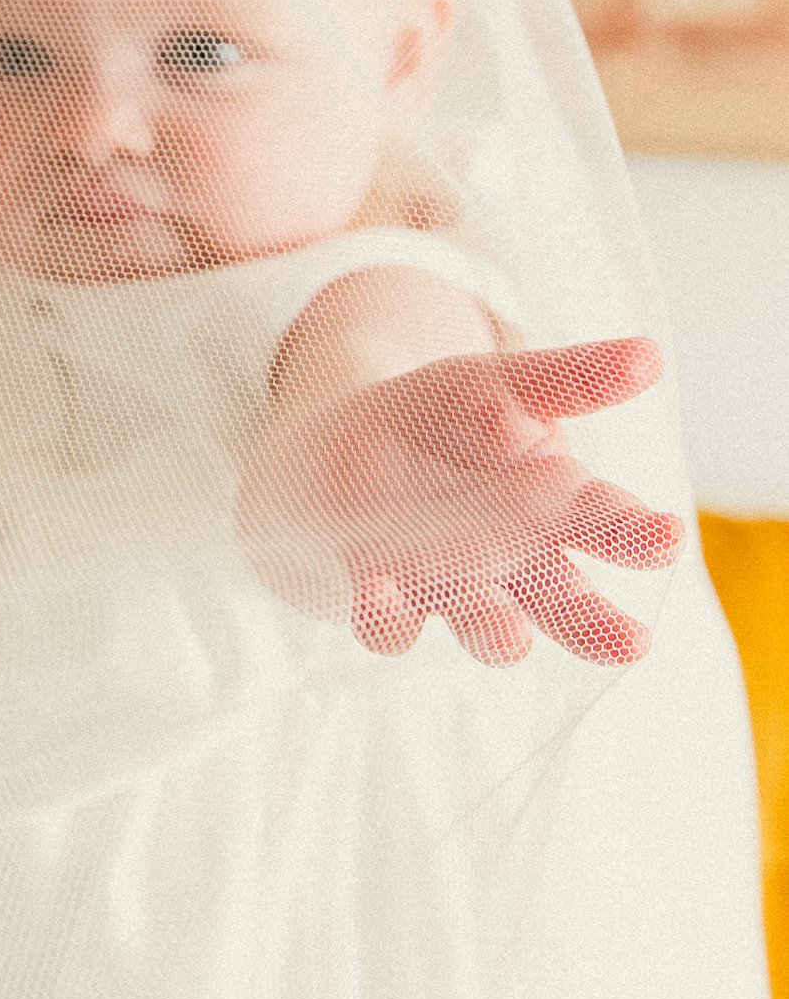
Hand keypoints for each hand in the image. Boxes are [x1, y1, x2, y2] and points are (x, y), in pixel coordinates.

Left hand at [237, 336, 682, 666]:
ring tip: (511, 636)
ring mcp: (447, 587)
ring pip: (487, 627)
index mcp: (555, 508)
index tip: (666, 537)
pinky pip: (388, 624)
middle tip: (631, 644)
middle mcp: (512, 561)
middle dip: (597, 624)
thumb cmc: (437, 420)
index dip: (637, 533)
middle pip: (566, 602)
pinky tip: (378, 591)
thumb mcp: (501, 384)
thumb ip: (570, 378)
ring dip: (499, 636)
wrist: (332, 456)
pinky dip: (386, 616)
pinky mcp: (379, 600)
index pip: (607, 523)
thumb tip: (651, 354)